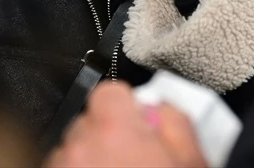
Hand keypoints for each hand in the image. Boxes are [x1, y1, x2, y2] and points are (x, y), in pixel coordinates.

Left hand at [45, 82, 206, 167]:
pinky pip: (62, 166)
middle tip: (131, 160)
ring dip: (90, 158)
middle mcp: (79, 145)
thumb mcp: (191, 159)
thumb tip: (158, 103)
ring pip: (74, 149)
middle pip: (90, 121)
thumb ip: (175, 119)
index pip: (109, 92)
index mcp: (114, 129)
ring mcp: (61, 165)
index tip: (138, 127)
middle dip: (108, 136)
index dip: (127, 109)